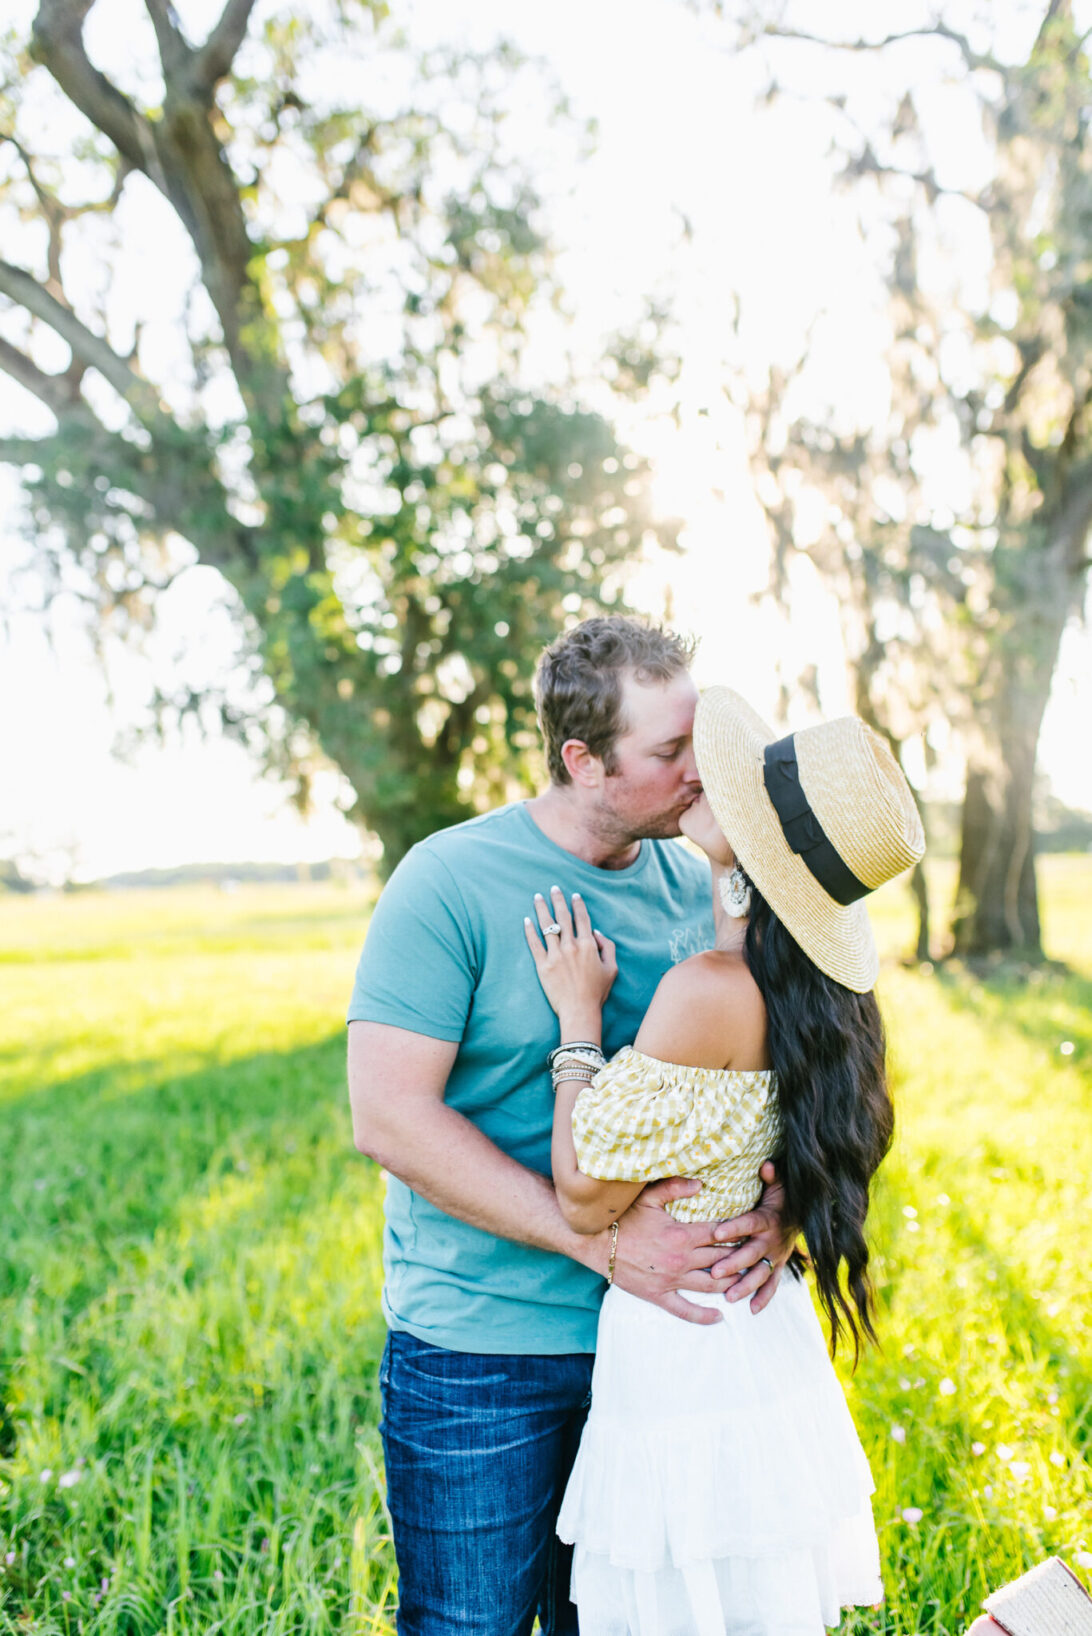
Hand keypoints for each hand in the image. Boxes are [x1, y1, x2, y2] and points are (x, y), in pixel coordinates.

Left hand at [524, 887, 616, 1025]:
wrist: (579, 1011)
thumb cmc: (597, 992)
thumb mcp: (612, 968)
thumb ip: (607, 947)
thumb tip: (596, 932)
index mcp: (588, 945)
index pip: (582, 919)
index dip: (578, 905)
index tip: (574, 895)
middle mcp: (571, 946)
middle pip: (563, 917)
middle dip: (558, 900)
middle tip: (553, 888)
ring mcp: (555, 955)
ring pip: (546, 926)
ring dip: (541, 909)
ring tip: (537, 897)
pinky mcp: (542, 965)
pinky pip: (534, 944)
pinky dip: (529, 931)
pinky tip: (526, 920)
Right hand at [610, 1177, 746, 1325]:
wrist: (595, 1242)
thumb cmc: (622, 1217)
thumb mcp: (648, 1197)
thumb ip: (675, 1188)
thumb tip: (701, 1183)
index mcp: (682, 1234)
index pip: (719, 1234)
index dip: (738, 1232)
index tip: (752, 1231)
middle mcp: (681, 1259)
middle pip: (721, 1259)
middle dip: (740, 1257)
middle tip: (755, 1256)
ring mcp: (671, 1280)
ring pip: (711, 1285)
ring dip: (731, 1283)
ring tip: (746, 1281)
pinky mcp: (659, 1295)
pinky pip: (686, 1310)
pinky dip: (704, 1316)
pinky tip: (720, 1317)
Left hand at [710, 1160, 797, 1313]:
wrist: (802, 1217)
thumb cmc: (783, 1199)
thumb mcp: (779, 1186)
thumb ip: (772, 1177)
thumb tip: (766, 1164)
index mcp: (767, 1219)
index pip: (748, 1223)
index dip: (734, 1228)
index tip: (716, 1232)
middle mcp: (771, 1240)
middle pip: (751, 1254)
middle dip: (733, 1264)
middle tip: (715, 1273)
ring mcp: (776, 1256)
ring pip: (760, 1274)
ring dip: (745, 1286)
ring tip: (729, 1297)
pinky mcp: (779, 1266)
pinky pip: (772, 1285)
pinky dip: (764, 1298)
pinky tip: (752, 1310)